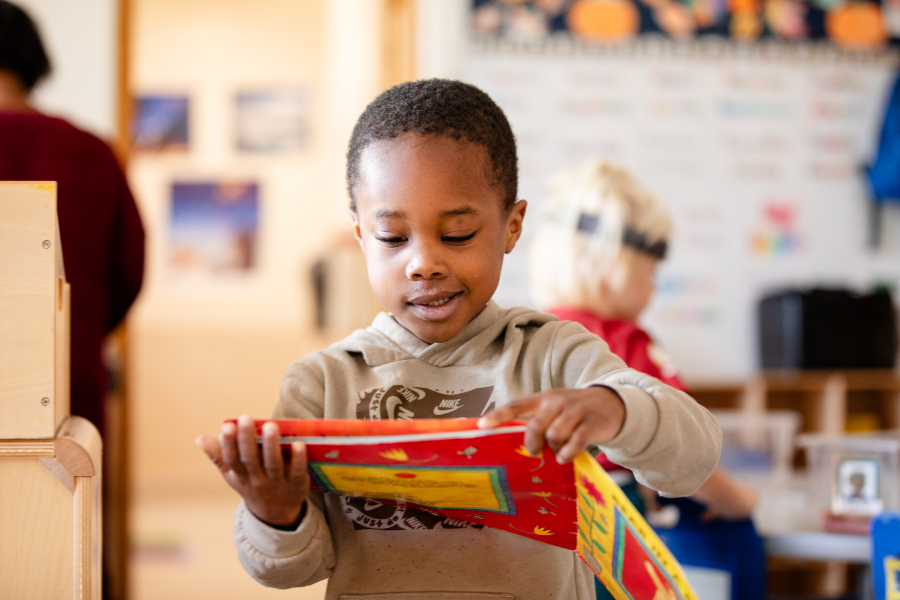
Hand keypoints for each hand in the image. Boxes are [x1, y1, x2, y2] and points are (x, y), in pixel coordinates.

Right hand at [196, 414, 309, 526]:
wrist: (276, 514)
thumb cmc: (252, 484)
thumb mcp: (233, 474)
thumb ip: (218, 455)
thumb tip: (199, 438)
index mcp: (240, 475)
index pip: (231, 459)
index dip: (228, 443)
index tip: (226, 425)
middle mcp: (256, 480)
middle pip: (250, 459)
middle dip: (247, 439)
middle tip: (246, 417)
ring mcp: (276, 484)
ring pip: (272, 464)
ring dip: (271, 445)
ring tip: (271, 426)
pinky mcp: (296, 485)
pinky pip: (297, 472)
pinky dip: (297, 459)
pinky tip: (298, 443)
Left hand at [478, 387, 624, 463]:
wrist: (611, 403)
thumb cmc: (574, 411)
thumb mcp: (554, 409)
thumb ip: (538, 422)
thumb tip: (518, 448)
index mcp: (543, 398)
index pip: (516, 405)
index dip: (498, 415)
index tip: (481, 425)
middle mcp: (557, 402)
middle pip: (535, 426)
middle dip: (532, 443)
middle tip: (536, 452)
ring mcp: (575, 412)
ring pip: (555, 435)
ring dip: (554, 449)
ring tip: (558, 452)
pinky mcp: (591, 424)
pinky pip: (575, 442)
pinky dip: (567, 453)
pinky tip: (566, 457)